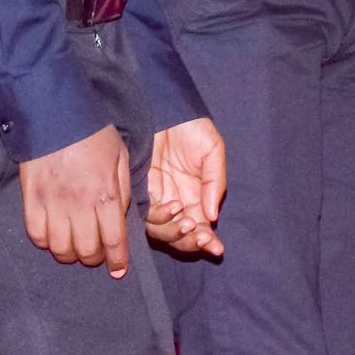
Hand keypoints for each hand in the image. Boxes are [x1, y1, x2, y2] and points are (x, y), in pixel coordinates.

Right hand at [22, 125, 132, 276]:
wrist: (55, 114)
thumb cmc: (93, 134)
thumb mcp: (120, 158)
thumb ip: (123, 190)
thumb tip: (121, 218)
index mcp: (106, 194)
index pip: (114, 240)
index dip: (117, 260)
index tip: (118, 270)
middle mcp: (80, 204)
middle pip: (86, 250)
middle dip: (94, 259)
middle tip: (96, 255)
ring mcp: (53, 204)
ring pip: (61, 248)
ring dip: (70, 254)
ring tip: (75, 248)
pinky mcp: (31, 199)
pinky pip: (36, 235)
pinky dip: (45, 242)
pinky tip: (53, 236)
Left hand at [146, 117, 228, 257]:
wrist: (162, 106)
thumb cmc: (191, 126)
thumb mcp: (212, 151)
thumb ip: (215, 182)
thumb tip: (212, 216)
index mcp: (196, 197)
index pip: (200, 228)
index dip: (207, 241)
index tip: (216, 247)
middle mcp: (175, 203)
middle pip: (180, 236)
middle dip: (191, 241)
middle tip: (200, 235)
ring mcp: (156, 198)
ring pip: (162, 231)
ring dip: (177, 232)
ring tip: (188, 220)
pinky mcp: (138, 191)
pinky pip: (146, 214)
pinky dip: (161, 216)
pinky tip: (174, 206)